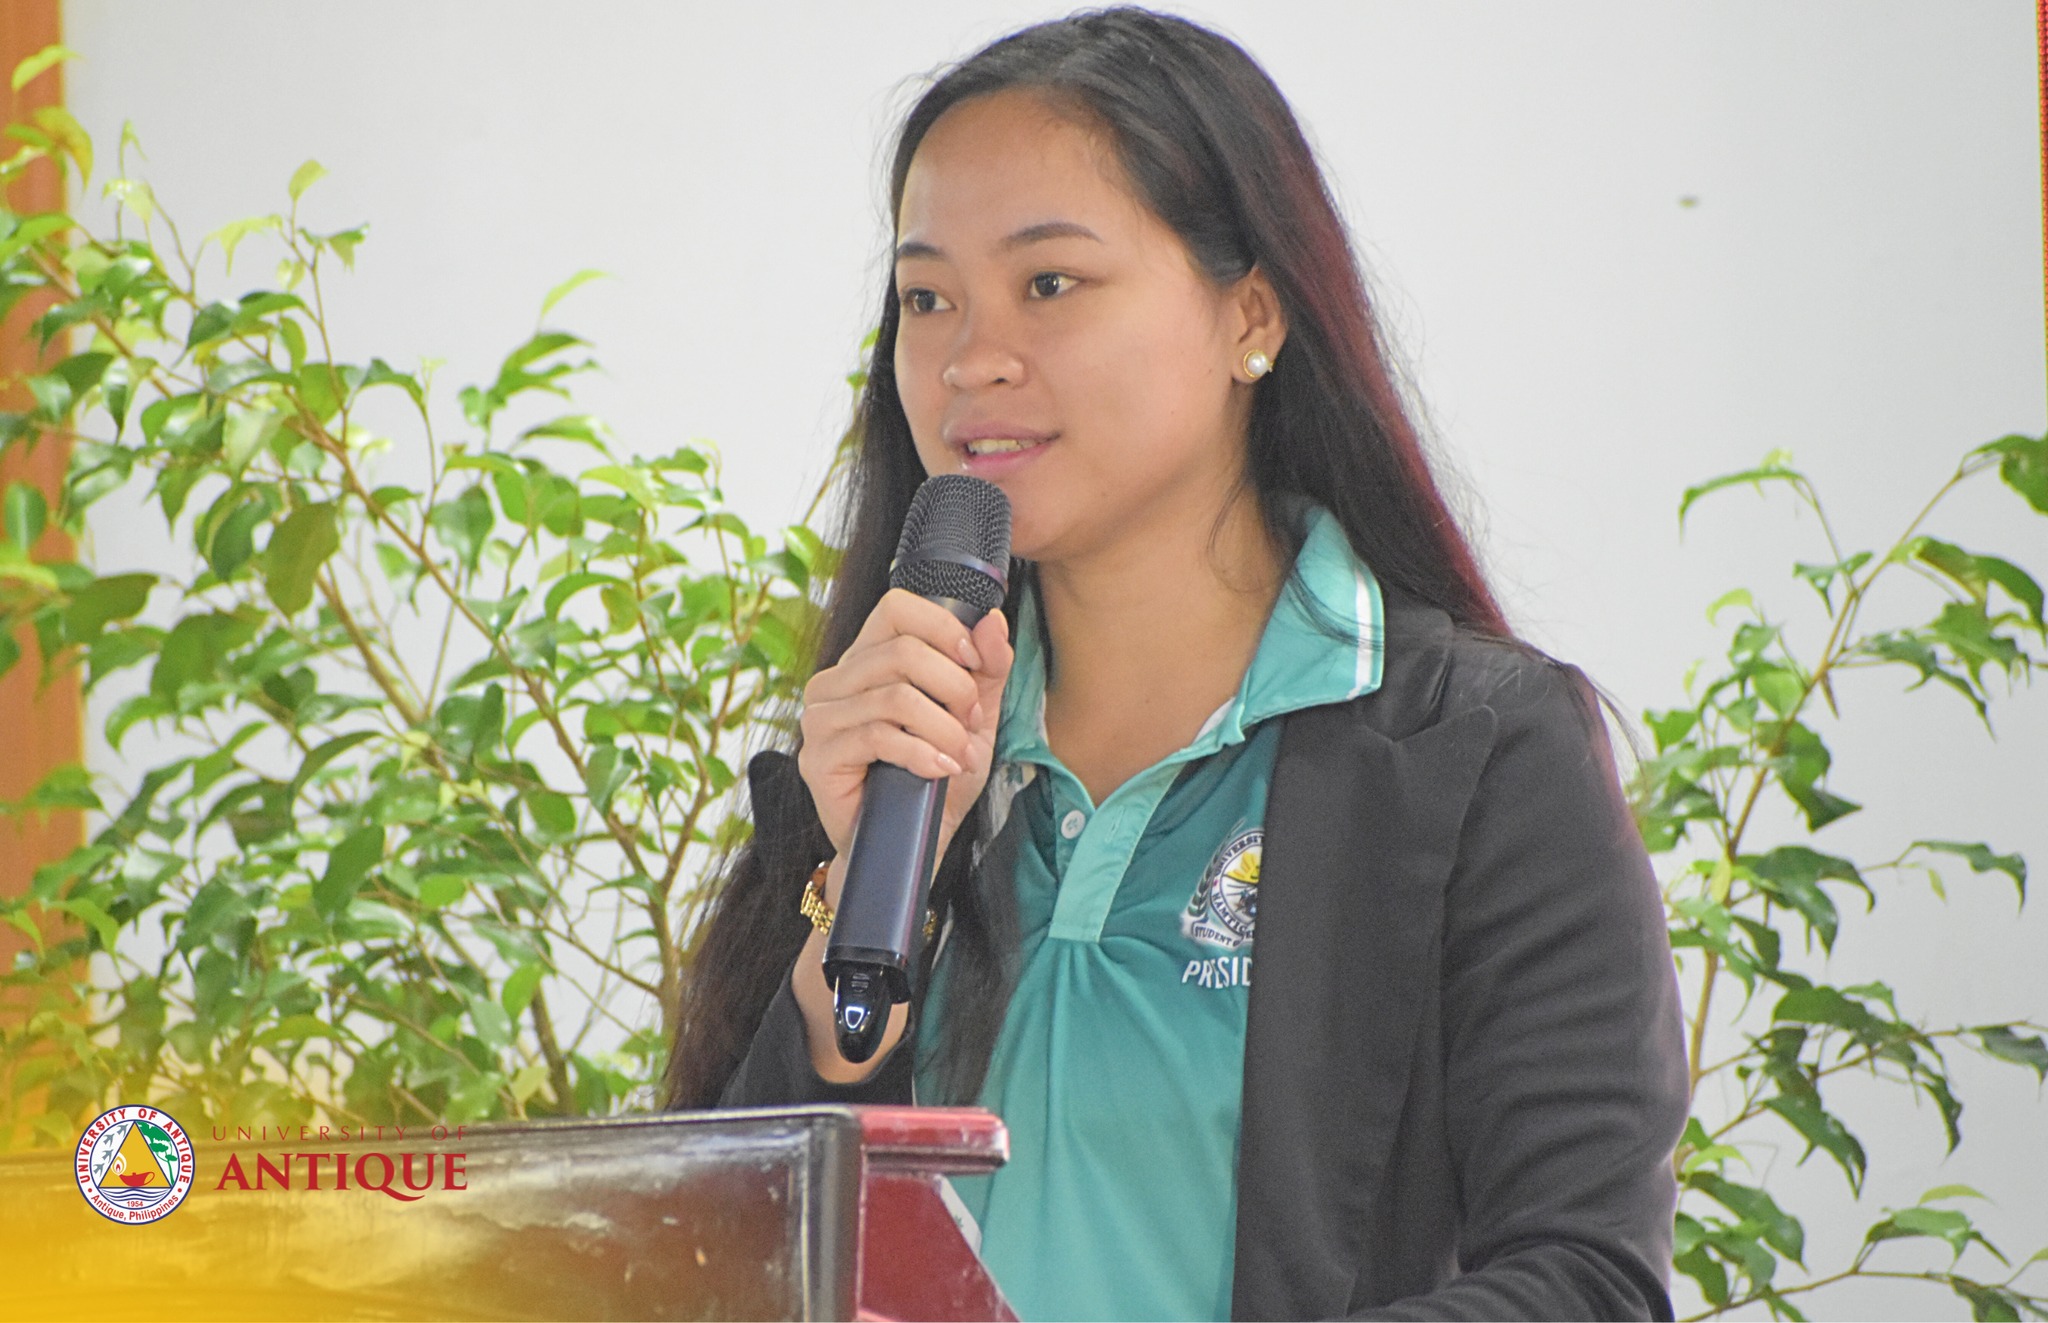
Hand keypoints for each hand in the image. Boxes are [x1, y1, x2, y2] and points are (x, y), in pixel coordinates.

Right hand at [797, 589, 1013, 861]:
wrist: (913, 844)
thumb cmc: (938, 776)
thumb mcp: (974, 718)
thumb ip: (986, 669)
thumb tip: (992, 620)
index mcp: (867, 660)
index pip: (896, 608)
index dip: (943, 628)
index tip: (973, 662)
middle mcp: (835, 681)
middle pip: (902, 652)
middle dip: (954, 688)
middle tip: (972, 724)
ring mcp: (820, 718)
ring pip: (894, 696)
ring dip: (944, 728)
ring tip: (959, 753)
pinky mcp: (818, 757)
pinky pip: (877, 737)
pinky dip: (921, 753)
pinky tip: (939, 769)